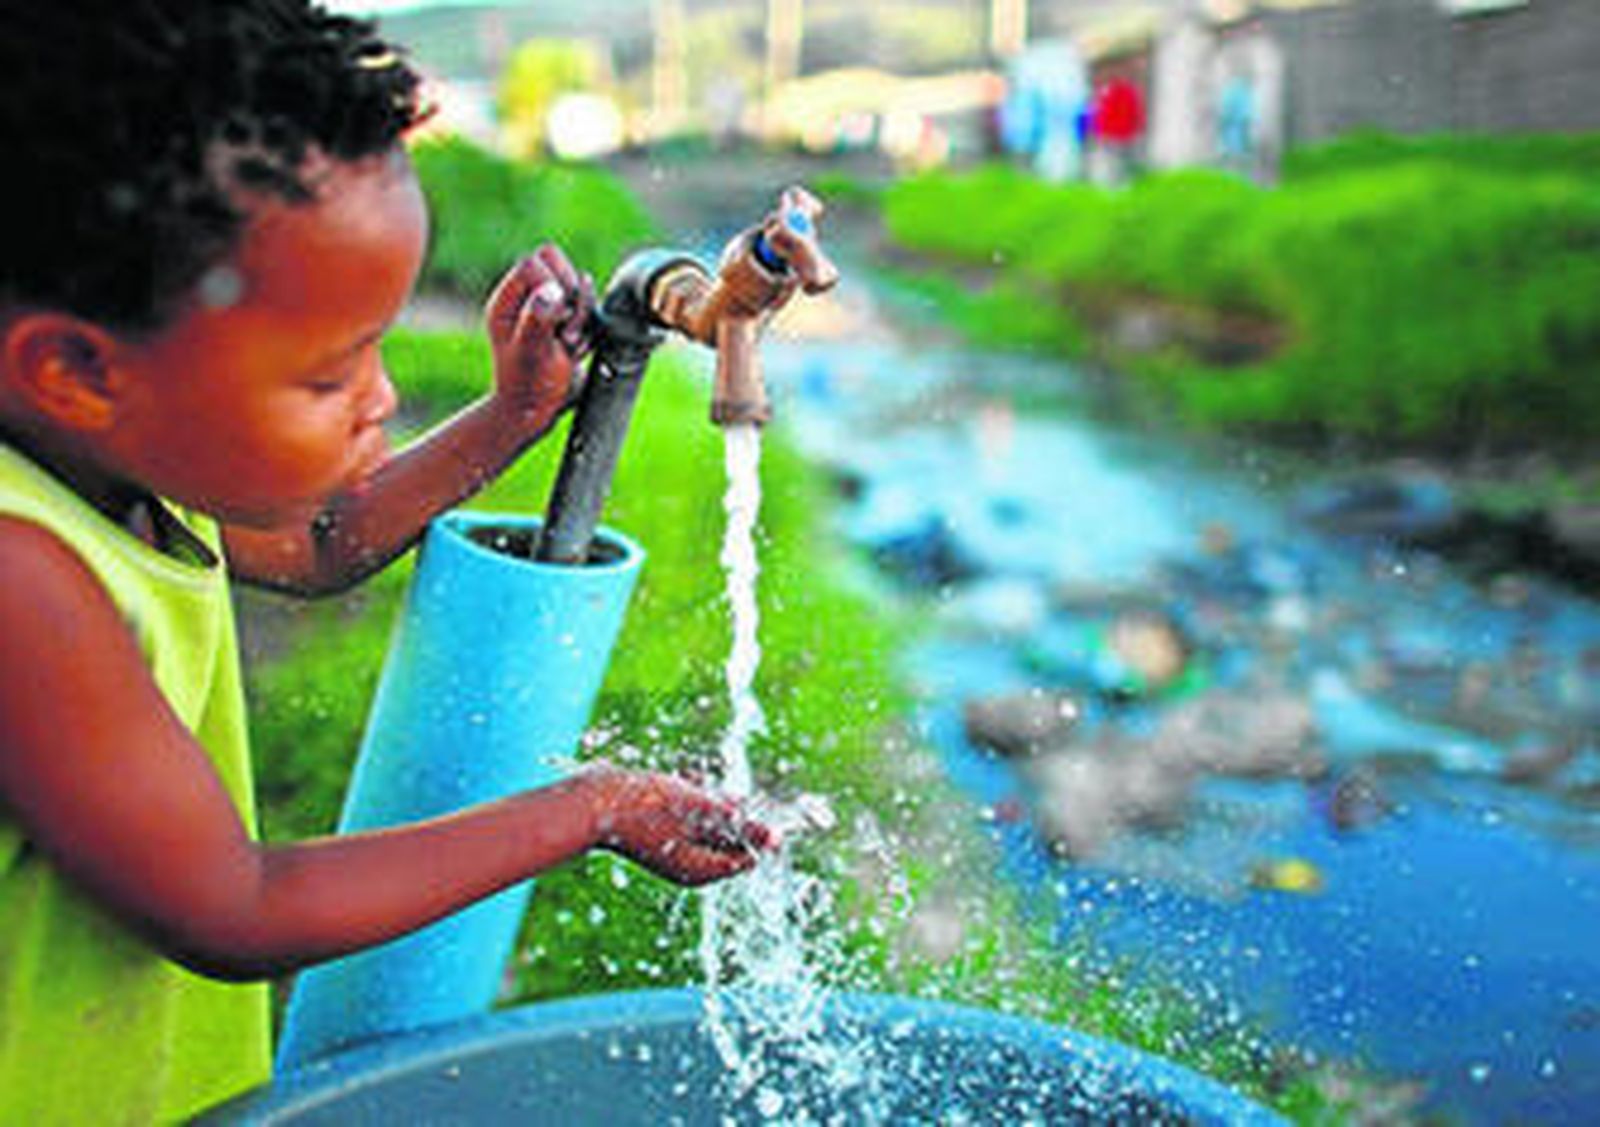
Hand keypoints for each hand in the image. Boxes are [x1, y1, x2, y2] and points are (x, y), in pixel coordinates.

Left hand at [484, 244, 595, 431]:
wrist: (538, 413)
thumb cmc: (528, 386)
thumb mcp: (531, 353)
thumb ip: (538, 317)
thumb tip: (552, 289)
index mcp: (506, 301)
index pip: (534, 263)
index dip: (553, 283)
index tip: (559, 315)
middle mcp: (524, 299)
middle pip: (556, 262)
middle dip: (572, 295)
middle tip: (566, 330)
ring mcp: (545, 308)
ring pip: (577, 283)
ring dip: (582, 314)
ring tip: (569, 345)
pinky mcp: (565, 319)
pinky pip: (588, 306)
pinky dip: (589, 327)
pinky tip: (576, 350)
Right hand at [579, 765, 776, 886]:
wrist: (592, 802)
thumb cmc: (646, 808)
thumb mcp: (700, 811)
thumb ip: (740, 825)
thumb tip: (777, 838)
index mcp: (702, 871)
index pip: (747, 855)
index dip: (754, 828)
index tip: (745, 802)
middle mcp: (689, 866)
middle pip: (729, 838)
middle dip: (728, 812)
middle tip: (708, 793)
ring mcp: (674, 852)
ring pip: (709, 823)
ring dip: (708, 802)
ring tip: (689, 786)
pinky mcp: (661, 835)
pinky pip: (689, 817)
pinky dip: (690, 800)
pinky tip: (679, 783)